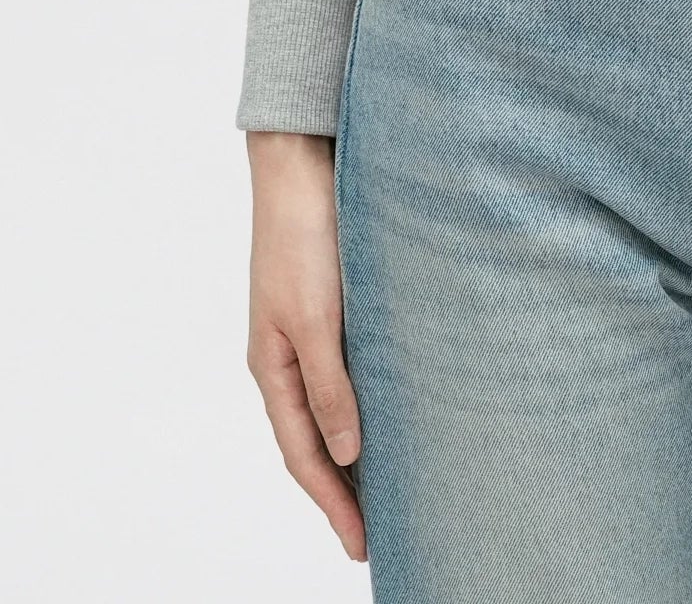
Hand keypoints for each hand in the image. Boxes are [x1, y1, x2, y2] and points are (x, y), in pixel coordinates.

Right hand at [244, 131, 365, 560]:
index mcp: (273, 368)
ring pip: (337, 406)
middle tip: (379, 532)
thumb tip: (349, 452)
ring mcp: (314, 332)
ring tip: (394, 485)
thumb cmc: (304, 235)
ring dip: (359, 448)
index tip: (362, 546)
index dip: (333, 503)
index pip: (303, 455)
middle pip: (316, 440)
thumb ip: (329, 385)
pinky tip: (399, 409)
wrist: (306, 163)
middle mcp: (291, 357)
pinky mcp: (340, 306)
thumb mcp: (315, 317)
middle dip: (344, 489)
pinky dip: (371, 401)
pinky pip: (354, 370)